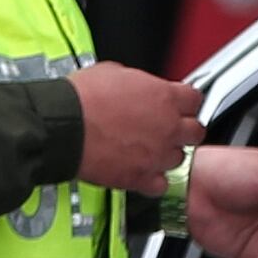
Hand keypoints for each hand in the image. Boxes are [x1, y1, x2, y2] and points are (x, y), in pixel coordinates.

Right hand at [68, 63, 203, 195]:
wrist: (63, 125)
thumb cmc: (82, 97)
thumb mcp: (115, 72)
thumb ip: (140, 84)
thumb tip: (139, 87)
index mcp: (165, 97)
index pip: (195, 100)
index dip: (185, 102)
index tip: (178, 104)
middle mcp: (168, 127)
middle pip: (195, 132)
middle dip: (183, 130)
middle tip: (168, 129)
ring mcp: (157, 154)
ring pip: (180, 159)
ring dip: (167, 154)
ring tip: (148, 150)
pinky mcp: (140, 178)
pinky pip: (161, 185)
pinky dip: (153, 180)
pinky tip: (141, 171)